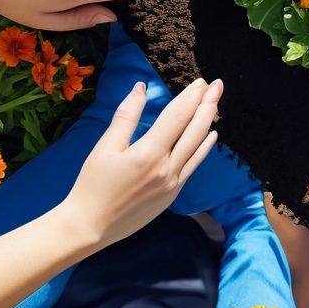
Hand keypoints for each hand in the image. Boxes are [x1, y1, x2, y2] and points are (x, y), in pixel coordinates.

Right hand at [62, 76, 221, 249]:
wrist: (90, 226)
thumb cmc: (92, 184)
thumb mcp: (106, 147)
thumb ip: (126, 115)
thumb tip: (140, 88)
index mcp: (149, 153)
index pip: (178, 117)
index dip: (191, 96)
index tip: (201, 81)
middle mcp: (167, 168)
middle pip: (195, 129)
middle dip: (208, 104)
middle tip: (217, 84)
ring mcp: (173, 184)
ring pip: (198, 147)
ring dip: (208, 123)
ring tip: (215, 103)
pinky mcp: (172, 195)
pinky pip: (194, 165)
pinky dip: (203, 148)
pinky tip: (209, 136)